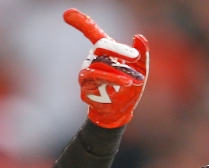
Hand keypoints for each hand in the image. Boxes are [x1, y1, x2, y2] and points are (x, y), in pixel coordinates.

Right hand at [64, 8, 147, 128]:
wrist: (120, 113)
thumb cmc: (128, 89)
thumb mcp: (140, 71)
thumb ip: (142, 54)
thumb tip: (139, 36)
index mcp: (105, 52)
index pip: (91, 32)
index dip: (80, 22)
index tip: (67, 13)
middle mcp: (93, 59)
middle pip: (101, 44)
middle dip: (118, 49)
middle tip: (136, 56)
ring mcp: (87, 72)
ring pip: (100, 64)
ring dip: (118, 71)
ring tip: (134, 79)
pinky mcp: (85, 85)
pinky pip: (96, 77)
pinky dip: (111, 78)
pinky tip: (125, 82)